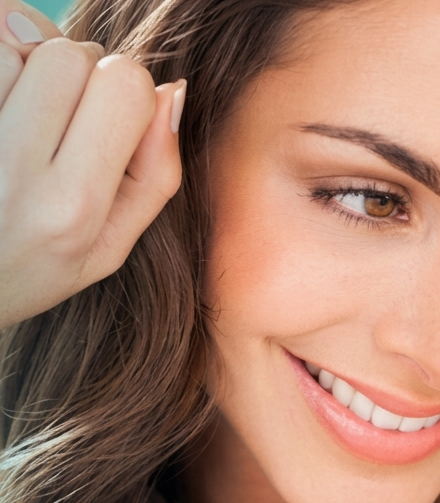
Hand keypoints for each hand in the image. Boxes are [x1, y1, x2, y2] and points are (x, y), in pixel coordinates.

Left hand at [0, 1, 184, 328]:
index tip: (113, 117)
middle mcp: (15, 171)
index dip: (129, 87)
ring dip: (26, 63)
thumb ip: (155, 177)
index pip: (126, 85)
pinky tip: (2, 100)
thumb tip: (172, 93)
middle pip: (70, 57)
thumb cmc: (25, 270)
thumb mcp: (105, 250)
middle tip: (64, 112)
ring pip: (16, 44)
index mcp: (72, 206)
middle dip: (77, 71)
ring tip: (23, 108)